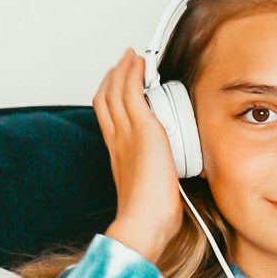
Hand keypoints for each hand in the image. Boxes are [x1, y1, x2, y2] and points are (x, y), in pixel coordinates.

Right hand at [95, 47, 185, 264]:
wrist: (144, 220)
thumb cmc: (149, 214)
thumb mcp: (150, 189)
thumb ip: (156, 176)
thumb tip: (171, 177)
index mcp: (118, 153)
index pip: (107, 116)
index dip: (110, 96)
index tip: (119, 86)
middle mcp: (117, 139)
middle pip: (105, 98)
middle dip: (113, 77)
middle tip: (123, 64)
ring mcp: (127, 132)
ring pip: (116, 90)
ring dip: (124, 70)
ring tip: (131, 58)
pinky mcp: (142, 127)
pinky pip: (133, 90)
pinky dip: (134, 73)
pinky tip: (140, 63)